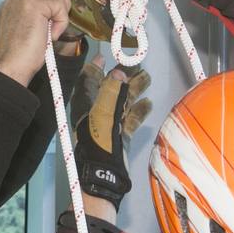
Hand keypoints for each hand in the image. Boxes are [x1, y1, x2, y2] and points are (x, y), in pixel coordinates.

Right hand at [0, 0, 83, 85]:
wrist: (11, 68)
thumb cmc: (22, 56)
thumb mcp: (34, 28)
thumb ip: (44, 11)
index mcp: (13, 3)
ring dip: (63, 6)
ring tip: (57, 26)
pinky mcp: (32, 6)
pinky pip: (58, 5)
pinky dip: (62, 21)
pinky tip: (53, 35)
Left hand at [72, 58, 151, 208]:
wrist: (106, 175)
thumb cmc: (99, 143)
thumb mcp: (104, 114)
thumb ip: (111, 93)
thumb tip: (118, 73)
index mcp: (85, 107)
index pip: (88, 82)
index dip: (96, 68)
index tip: (105, 57)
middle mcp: (95, 113)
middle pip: (109, 90)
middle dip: (122, 77)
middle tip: (137, 64)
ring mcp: (109, 125)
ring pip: (122, 102)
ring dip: (133, 90)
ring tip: (147, 78)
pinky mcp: (120, 136)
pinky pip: (129, 119)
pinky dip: (138, 110)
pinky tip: (149, 102)